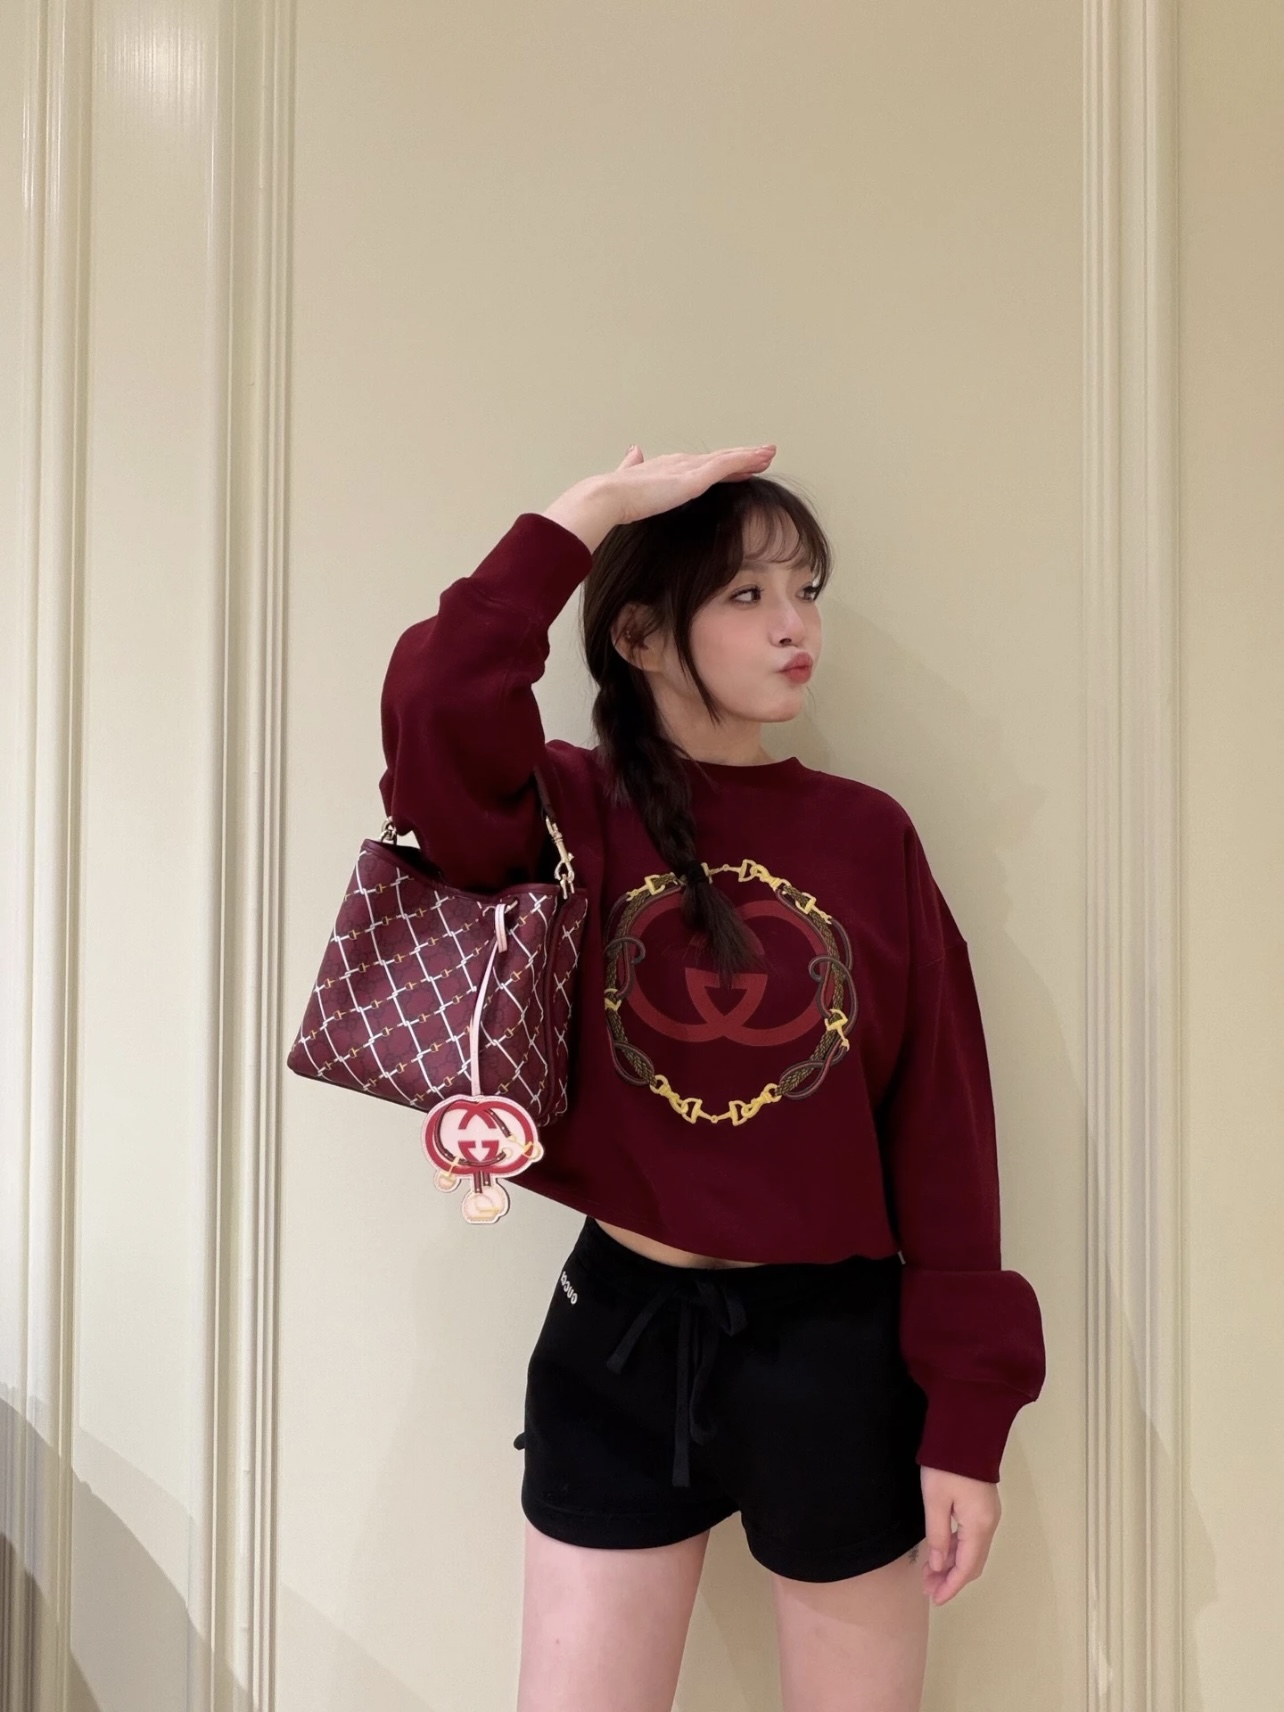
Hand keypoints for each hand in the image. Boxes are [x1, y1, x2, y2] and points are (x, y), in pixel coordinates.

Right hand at [542, 443, 776, 551]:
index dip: (721, 465)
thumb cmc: (613, 498)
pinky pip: (728, 466)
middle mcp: (680, 463)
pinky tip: (762, 460)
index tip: (738, 466)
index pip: (701, 466)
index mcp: (666, 467)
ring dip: (750, 456)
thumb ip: (632, 466)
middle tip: (763, 454)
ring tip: (770, 453)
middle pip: (718, 459)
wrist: (607, 497)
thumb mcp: (627, 478)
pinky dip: (746, 461)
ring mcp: (689, 469)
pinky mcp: (695, 477)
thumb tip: (632, 452)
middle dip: (741, 457)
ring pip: (728, 459)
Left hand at [918, 1465, 1000, 1604]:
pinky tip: (941, 1552)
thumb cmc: (948, 1464)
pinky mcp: (982, 1506)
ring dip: (953, 1565)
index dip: (951, 1587)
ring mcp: (988, 1515)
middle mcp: (989, 1524)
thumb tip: (938, 1565)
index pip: (966, 1568)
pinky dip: (957, 1549)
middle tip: (928, 1588)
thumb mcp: (935, 1500)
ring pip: (972, 1551)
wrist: (966, 1432)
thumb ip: (937, 1535)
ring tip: (930, 1574)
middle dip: (951, 1579)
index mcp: (979, 1526)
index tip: (935, 1599)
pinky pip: (972, 1538)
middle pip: (972, 1563)